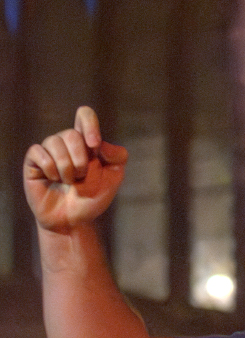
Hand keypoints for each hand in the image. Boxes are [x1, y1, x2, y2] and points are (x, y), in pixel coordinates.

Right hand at [24, 106, 127, 233]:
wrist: (73, 222)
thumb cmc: (91, 199)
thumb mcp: (113, 180)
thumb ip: (117, 158)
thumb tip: (101, 143)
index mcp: (85, 142)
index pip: (84, 116)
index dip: (90, 125)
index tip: (94, 145)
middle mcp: (65, 142)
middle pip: (72, 134)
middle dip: (80, 161)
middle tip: (81, 178)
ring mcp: (48, 150)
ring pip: (55, 142)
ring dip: (66, 168)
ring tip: (68, 183)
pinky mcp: (33, 161)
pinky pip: (38, 152)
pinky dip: (50, 168)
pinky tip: (52, 179)